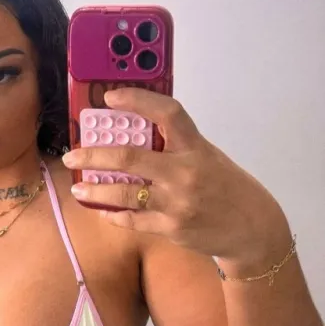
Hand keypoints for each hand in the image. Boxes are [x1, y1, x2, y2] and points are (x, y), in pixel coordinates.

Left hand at [62, 88, 290, 266]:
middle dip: (93, 155)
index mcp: (195, 147)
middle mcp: (184, 173)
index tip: (111, 97)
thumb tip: (134, 132)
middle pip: (129, 157)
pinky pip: (132, 220)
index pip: (167, 113)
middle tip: (73, 155)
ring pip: (123, 193)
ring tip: (78, 187)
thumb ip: (176, 146)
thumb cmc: (227, 187)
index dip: (137, 100)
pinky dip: (114, 214)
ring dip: (95, 190)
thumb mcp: (207, 157)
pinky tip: (103, 209)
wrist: (251, 228)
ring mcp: (176, 203)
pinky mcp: (171, 228)